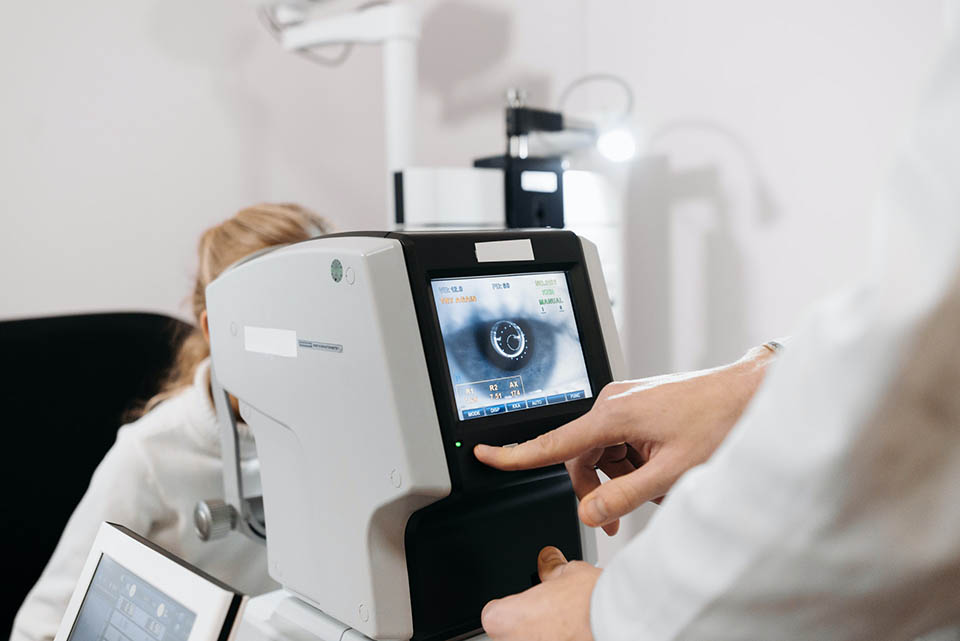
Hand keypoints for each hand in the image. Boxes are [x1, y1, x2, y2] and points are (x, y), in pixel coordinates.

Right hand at [475, 347, 774, 534]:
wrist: (749, 393)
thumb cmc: (719, 421)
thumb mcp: (672, 472)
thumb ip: (625, 497)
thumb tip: (589, 513)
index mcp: (612, 414)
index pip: (552, 444)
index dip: (514, 455)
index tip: (483, 455)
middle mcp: (612, 403)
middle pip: (582, 458)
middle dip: (600, 488)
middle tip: (624, 515)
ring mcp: (625, 402)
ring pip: (604, 454)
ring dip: (624, 477)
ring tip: (661, 484)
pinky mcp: (638, 406)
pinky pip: (620, 443)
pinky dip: (635, 464)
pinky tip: (663, 469)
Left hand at [481, 547, 599, 640]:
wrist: (617, 624)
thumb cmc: (590, 604)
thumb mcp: (568, 573)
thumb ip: (551, 569)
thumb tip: (549, 560)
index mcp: (503, 619)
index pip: (493, 615)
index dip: (512, 608)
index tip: (528, 605)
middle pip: (510, 636)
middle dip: (529, 628)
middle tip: (553, 618)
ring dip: (543, 639)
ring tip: (568, 630)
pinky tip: (577, 637)